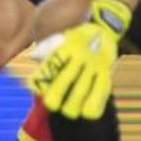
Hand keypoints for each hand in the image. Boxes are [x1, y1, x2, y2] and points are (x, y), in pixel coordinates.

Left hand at [28, 0, 131, 119]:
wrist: (104, 29)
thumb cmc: (75, 39)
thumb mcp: (60, 38)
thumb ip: (45, 50)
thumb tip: (32, 59)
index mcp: (67, 46)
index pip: (51, 64)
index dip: (40, 79)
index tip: (34, 87)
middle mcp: (81, 55)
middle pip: (65, 80)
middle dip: (55, 97)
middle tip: (52, 104)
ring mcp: (95, 65)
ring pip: (82, 92)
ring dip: (73, 106)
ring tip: (69, 111)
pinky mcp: (107, 73)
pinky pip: (101, 94)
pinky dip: (93, 107)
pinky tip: (87, 111)